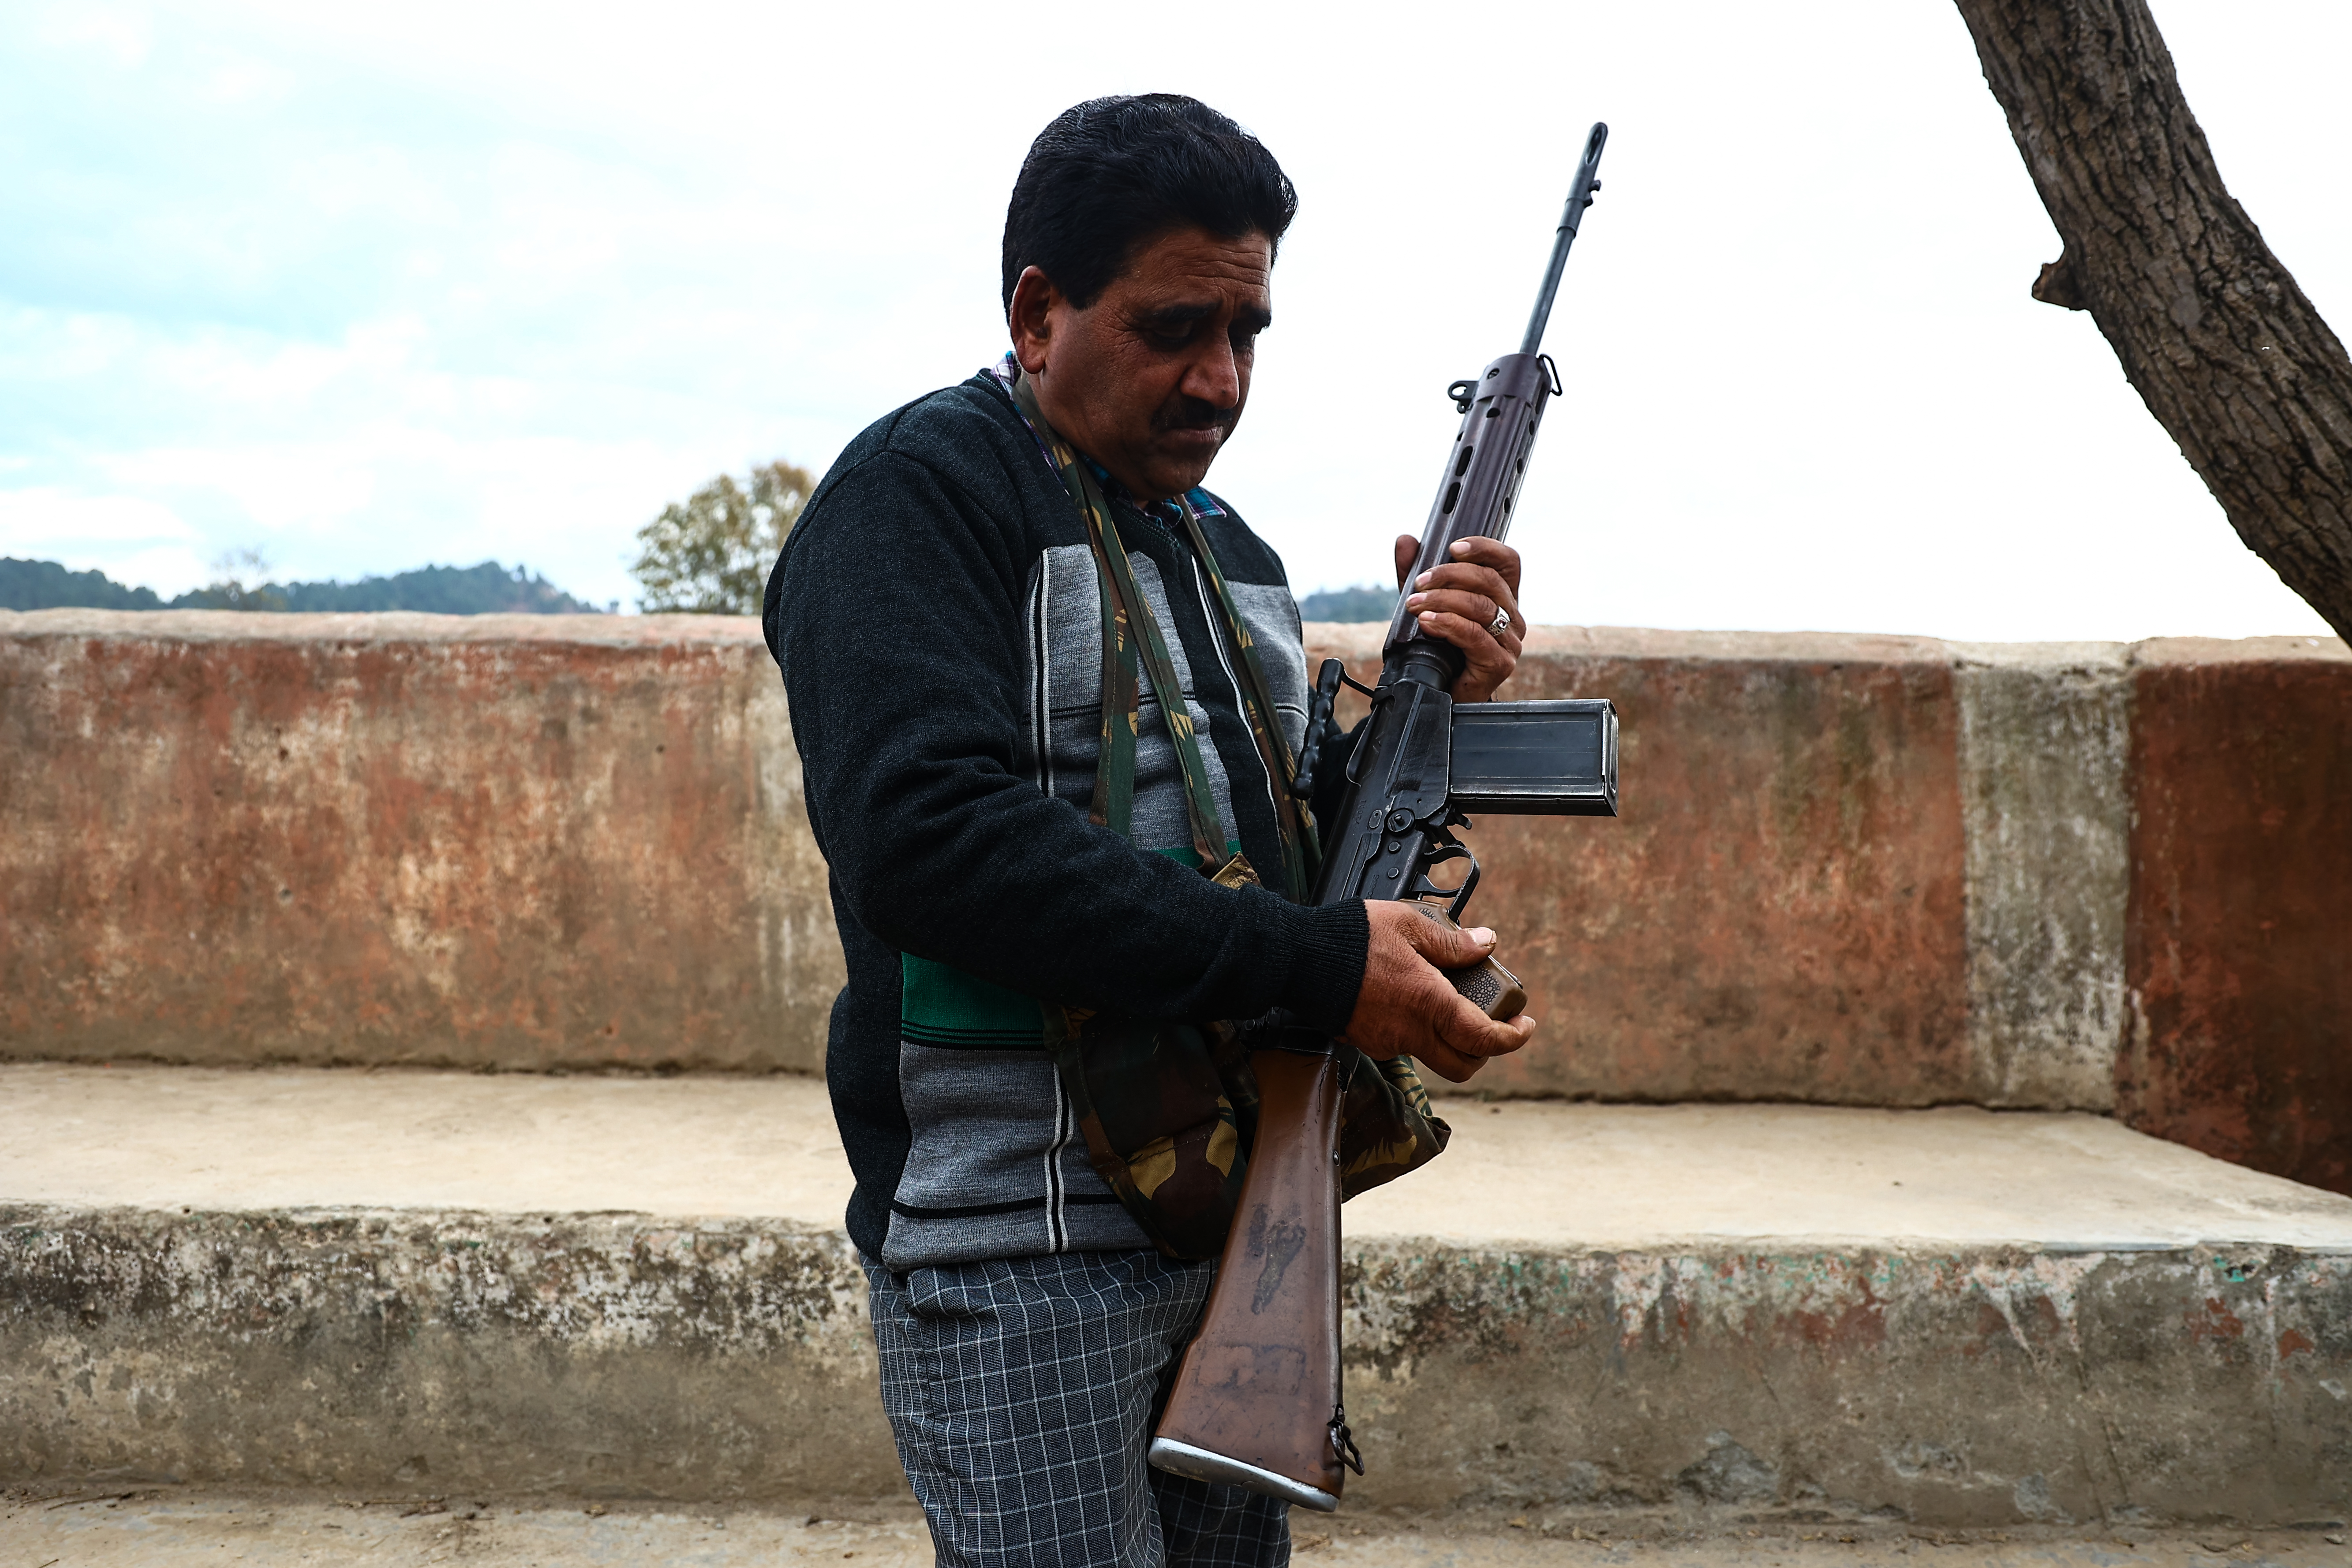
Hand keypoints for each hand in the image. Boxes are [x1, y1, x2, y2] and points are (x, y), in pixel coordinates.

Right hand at [1340, 901, 1535, 1082]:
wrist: (1299, 959)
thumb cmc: (1352, 939)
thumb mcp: (1409, 925)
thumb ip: (1451, 941)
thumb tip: (1486, 943)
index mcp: (1431, 1004)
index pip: (1485, 1039)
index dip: (1513, 1038)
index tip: (1524, 1026)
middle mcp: (1411, 1033)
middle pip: (1463, 1065)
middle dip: (1485, 1052)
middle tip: (1491, 1026)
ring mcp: (1387, 1042)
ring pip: (1431, 1054)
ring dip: (1447, 1038)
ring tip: (1443, 1000)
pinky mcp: (1366, 1042)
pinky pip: (1401, 1044)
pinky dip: (1414, 1030)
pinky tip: (1405, 1000)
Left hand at [1390, 535, 1523, 703]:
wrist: (1443, 695)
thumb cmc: (1440, 649)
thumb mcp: (1427, 603)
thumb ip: (1416, 574)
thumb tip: (1405, 541)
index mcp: (1503, 597)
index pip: (1507, 562)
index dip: (1485, 548)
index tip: (1453, 546)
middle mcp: (1512, 617)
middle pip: (1490, 581)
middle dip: (1450, 575)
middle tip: (1418, 583)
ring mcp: (1510, 641)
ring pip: (1481, 607)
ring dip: (1443, 600)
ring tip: (1414, 604)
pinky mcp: (1500, 664)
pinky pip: (1475, 635)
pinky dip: (1448, 624)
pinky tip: (1427, 622)